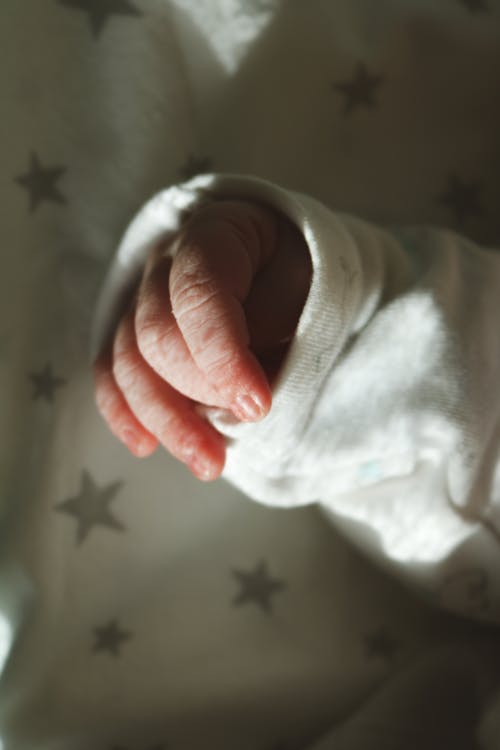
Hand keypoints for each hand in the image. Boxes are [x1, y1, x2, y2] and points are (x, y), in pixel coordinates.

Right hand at [93, 199, 311, 479]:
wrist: (283, 265)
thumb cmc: (300, 273)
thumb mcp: (311, 284)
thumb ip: (275, 327)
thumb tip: (240, 395)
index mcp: (213, 234)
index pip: (199, 291)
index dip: (222, 353)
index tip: (257, 405)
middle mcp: (166, 264)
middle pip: (157, 332)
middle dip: (201, 391)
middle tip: (247, 425)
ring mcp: (142, 299)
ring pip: (131, 362)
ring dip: (167, 419)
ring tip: (209, 464)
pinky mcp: (134, 336)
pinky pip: (114, 375)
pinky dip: (125, 413)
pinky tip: (145, 446)